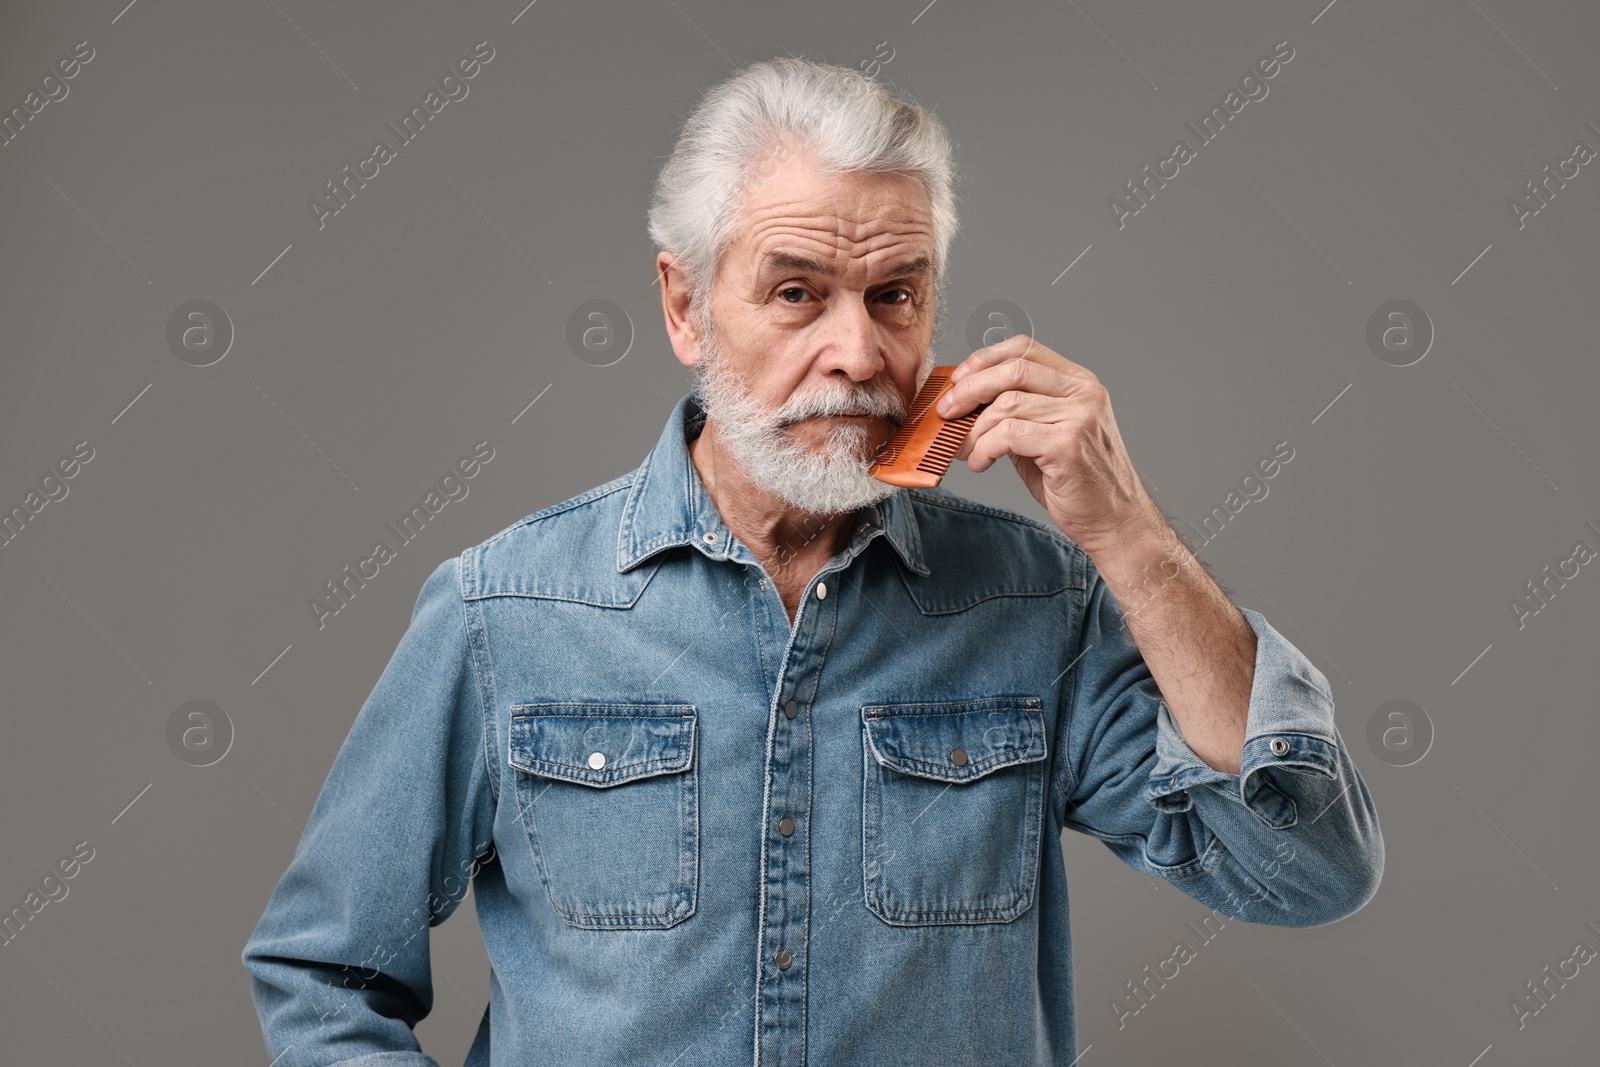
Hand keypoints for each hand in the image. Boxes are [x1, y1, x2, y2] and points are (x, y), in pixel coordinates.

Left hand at [935, 333, 1161, 553]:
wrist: (1114, 520)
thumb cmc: (1076, 482)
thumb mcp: (1044, 435)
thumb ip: (1016, 413)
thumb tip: (965, 402)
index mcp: (1079, 383)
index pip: (1025, 349)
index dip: (985, 359)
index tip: (958, 380)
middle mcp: (1084, 393)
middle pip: (1013, 370)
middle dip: (969, 389)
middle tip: (946, 412)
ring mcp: (1080, 416)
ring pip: (1006, 405)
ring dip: (974, 430)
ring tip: (967, 451)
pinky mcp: (1068, 444)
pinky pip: (1009, 435)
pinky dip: (984, 449)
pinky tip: (981, 464)